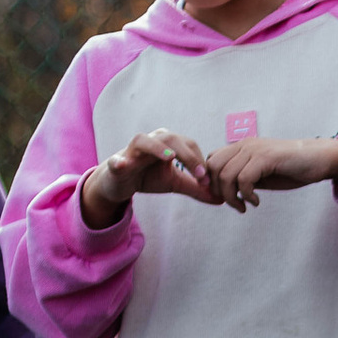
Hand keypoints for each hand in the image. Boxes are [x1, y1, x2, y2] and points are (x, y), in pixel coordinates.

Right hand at [81, 133, 213, 226]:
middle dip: (189, 156)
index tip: (208, 181)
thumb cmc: (148, 176)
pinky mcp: (116, 162)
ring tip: (169, 157)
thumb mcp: (176, 183)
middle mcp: (152, 141)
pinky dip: (119, 161)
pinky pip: (117, 160)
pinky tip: (121, 164)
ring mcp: (132, 151)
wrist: (120, 183)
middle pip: (172, 139)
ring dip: (157, 148)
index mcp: (168, 144)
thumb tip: (221, 198)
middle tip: (201, 176)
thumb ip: (197, 188)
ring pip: (145, 141)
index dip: (200, 162)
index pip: (189, 145)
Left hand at [204, 135, 337, 210]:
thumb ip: (244, 178)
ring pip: (226, 175)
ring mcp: (254, 150)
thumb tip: (227, 191)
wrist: (319, 159)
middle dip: (219, 191)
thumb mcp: (262, 174)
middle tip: (234, 204)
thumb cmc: (293, 168)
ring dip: (232, 197)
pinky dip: (247, 195)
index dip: (212, 182)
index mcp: (241, 147)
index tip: (225, 198)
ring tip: (244, 206)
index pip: (211, 161)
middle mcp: (244, 145)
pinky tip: (256, 201)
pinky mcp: (265, 158)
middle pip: (213, 168)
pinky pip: (243, 179)